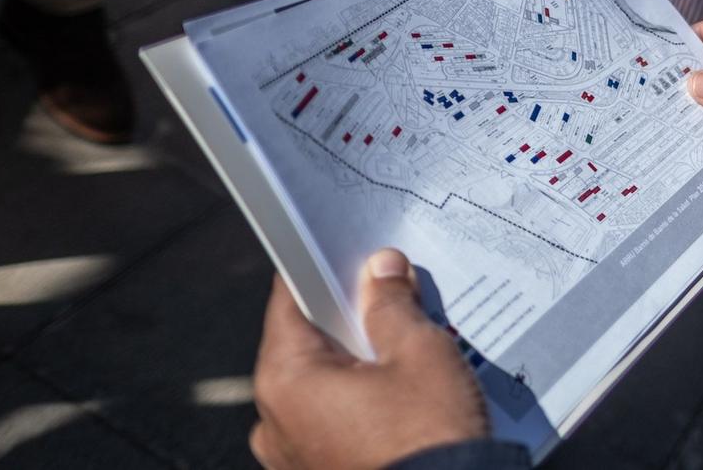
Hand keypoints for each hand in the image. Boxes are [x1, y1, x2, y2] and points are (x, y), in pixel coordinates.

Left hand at [250, 249, 488, 469]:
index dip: (323, 270)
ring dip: (361, 364)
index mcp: (285, 380)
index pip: (290, 301)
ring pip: (324, 384)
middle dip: (353, 320)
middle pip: (308, 344)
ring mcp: (293, 456)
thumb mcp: (419, 352)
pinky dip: (364, 402)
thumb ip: (393, 305)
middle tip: (399, 303)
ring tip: (410, 355)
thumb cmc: (427, 435)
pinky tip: (406, 396)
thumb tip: (381, 270)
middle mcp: (274, 420)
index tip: (351, 253)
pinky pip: (335, 421)